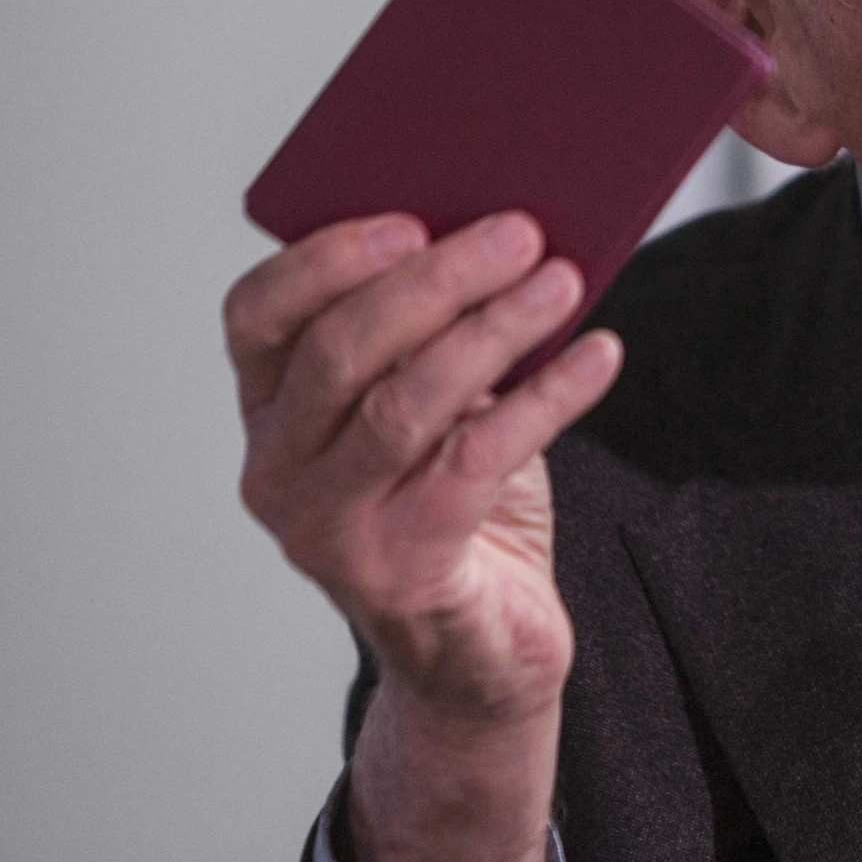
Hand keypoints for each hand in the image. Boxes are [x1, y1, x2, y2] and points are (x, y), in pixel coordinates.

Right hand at [226, 211, 622, 861]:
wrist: (482, 647)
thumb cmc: (458, 500)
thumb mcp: (436, 407)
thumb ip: (436, 334)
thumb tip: (509, 232)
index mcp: (271, 411)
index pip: (258, 316)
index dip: (325, 259)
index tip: (409, 214)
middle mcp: (280, 470)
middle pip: (342, 351)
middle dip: (436, 281)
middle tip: (520, 231)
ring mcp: (331, 528)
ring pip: (407, 405)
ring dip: (494, 331)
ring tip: (564, 281)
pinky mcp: (403, 568)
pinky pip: (479, 462)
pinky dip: (549, 400)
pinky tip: (603, 355)